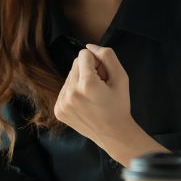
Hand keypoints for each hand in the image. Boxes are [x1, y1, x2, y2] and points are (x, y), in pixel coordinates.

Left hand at [54, 44, 162, 164]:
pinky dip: (74, 92)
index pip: (83, 54)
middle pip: (75, 64)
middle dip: (88, 71)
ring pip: (69, 76)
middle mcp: (71, 93)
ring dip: (80, 81)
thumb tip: (89, 46)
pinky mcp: (58, 110)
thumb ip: (107, 56)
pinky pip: (64, 90)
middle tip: (100, 87)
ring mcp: (62, 103)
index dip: (97, 62)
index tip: (104, 76)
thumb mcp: (121, 77)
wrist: (114, 134)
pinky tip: (85, 103)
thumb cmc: (119, 105)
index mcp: (87, 84)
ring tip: (93, 97)